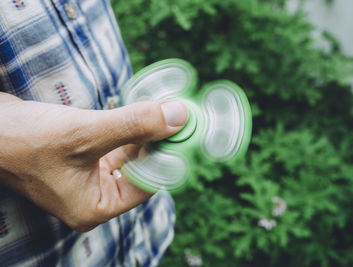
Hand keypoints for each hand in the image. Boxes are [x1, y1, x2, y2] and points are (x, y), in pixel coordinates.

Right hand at [0, 93, 187, 231]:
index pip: (147, 184)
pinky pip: (115, 146)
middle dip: (158, 142)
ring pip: (129, 155)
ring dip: (144, 133)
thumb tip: (178, 117)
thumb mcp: (86, 133)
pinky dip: (128, 130)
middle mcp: (94, 197)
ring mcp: (88, 178)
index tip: (185, 129)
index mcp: (95, 207)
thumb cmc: (24, 140)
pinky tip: (140, 114)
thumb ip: (135, 125)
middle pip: (141, 169)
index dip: (168, 156)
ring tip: (162, 111)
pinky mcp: (83, 159)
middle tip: (177, 116)